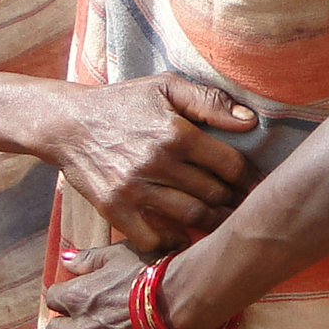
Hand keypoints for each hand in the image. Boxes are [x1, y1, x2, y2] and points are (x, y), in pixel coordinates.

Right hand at [39, 73, 256, 249]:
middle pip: (214, 194)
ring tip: (225, 224)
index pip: (230, 165)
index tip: (260, 186)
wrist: (68, 124)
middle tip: (248, 209)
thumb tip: (250, 120)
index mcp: (176, 133)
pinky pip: (153, 238)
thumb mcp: (166, 87)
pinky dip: (172, 241)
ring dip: (212, 224)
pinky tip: (184, 237)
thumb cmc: (123, 102)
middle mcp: (158, 163)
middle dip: (236, 203)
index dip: (251, 178)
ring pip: (190, 217)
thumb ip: (209, 101)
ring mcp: (135, 189)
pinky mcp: (114, 209)